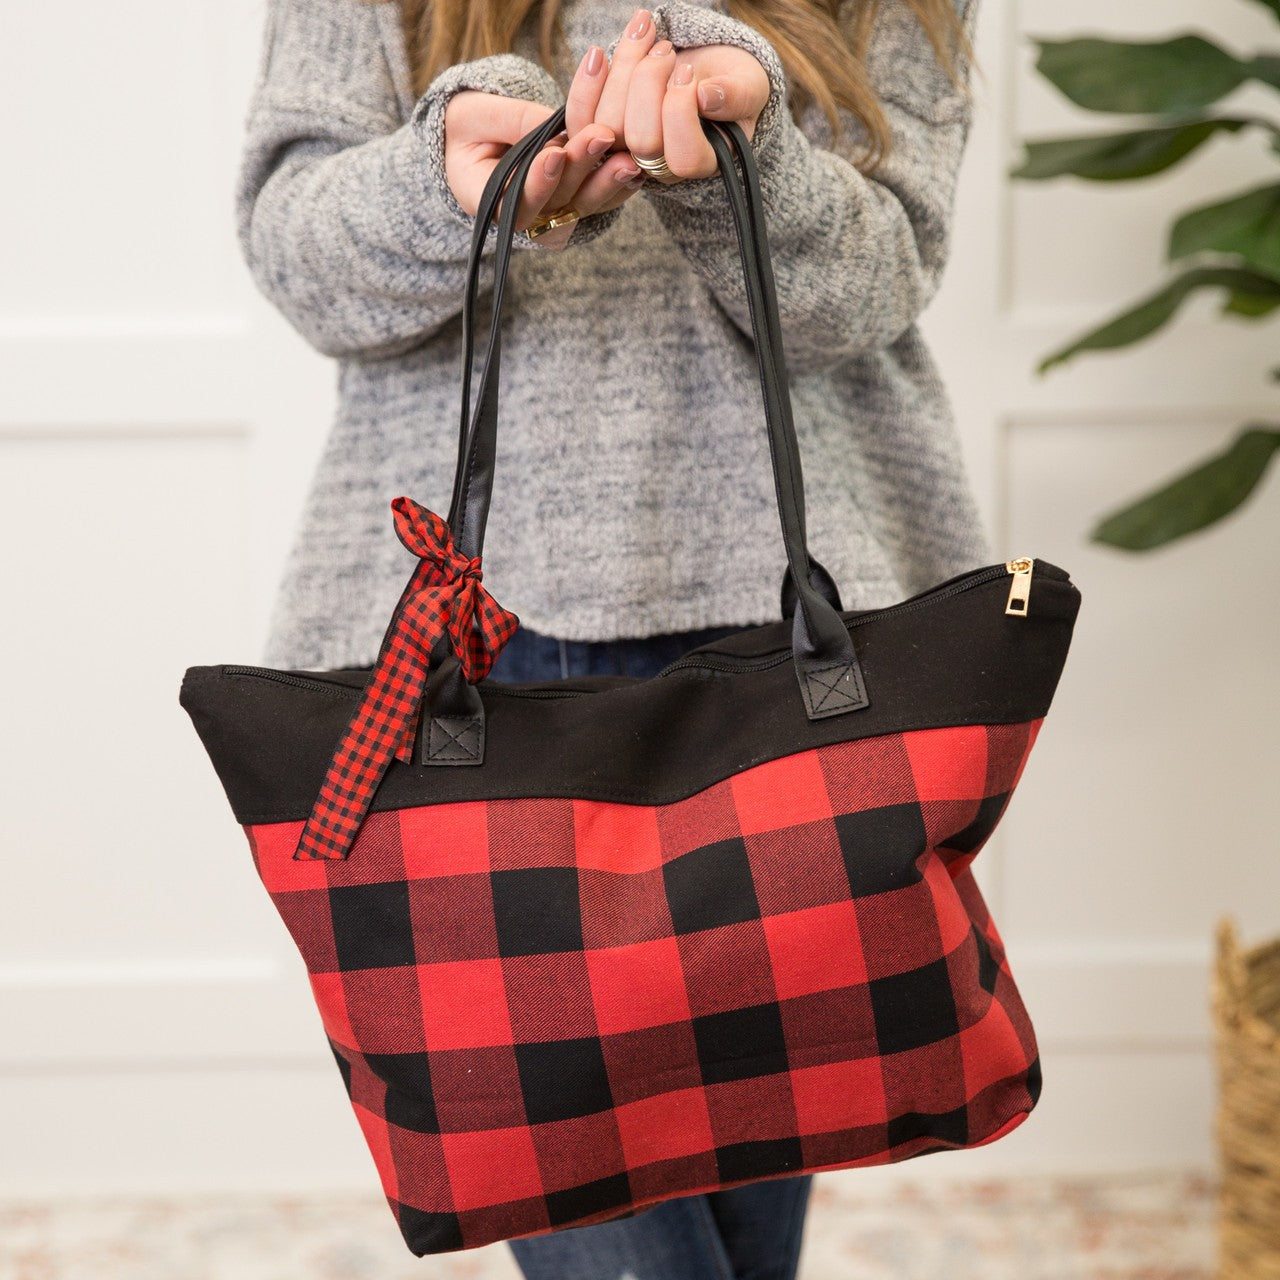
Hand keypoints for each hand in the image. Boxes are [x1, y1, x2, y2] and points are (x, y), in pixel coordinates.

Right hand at [443, 88, 646, 248]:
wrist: (477, 138)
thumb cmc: (469, 126)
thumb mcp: (476, 116)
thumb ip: (513, 122)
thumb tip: (558, 129)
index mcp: (487, 200)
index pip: (516, 202)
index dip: (537, 182)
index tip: (554, 154)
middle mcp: (524, 215)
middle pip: (557, 201)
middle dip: (580, 168)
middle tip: (602, 136)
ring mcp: (553, 212)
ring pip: (583, 203)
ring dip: (608, 181)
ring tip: (629, 158)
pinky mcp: (575, 201)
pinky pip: (599, 198)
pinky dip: (619, 184)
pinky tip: (638, 167)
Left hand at [572, 8, 769, 183]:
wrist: (699, 71)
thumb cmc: (729, 82)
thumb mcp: (747, 85)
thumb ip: (736, 95)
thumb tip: (706, 97)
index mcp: (701, 164)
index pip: (683, 158)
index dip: (681, 113)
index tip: (688, 73)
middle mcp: (660, 168)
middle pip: (641, 141)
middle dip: (650, 82)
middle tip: (667, 50)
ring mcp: (626, 153)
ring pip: (607, 124)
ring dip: (624, 68)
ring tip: (646, 34)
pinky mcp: (600, 131)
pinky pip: (581, 117)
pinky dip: (588, 80)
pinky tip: (600, 54)